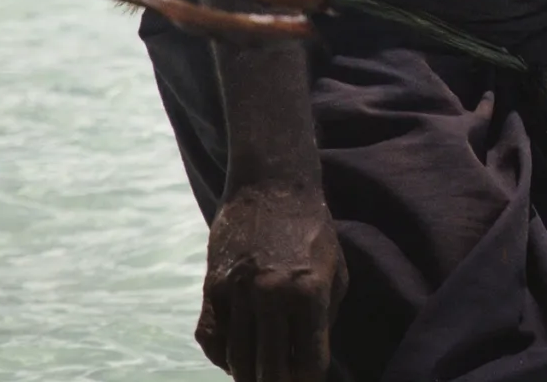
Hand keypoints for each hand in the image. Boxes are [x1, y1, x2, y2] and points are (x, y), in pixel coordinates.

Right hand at [198, 182, 343, 381]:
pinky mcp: (212, 286)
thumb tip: (308, 361)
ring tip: (259, 379)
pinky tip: (235, 360)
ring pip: (237, 360)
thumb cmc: (314, 230)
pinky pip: (211, 338)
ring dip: (248, 377)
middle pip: (270, 370)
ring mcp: (238, 291)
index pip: (309, 362)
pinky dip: (221, 357)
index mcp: (310, 292)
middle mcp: (272, 295)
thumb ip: (323, 319)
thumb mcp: (334, 272)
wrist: (272, 184)